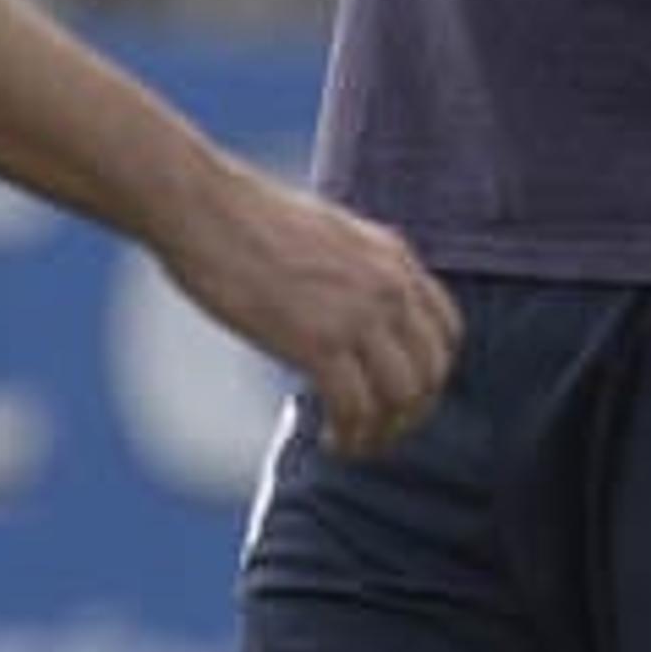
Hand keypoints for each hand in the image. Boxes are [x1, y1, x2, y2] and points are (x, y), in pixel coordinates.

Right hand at [158, 158, 461, 456]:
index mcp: (394, 256)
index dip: (428, 375)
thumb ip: (355, 271)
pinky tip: (327, 439)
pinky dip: (349, 435)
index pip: (445, 331)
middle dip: (410, 413)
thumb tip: (349, 313)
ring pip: (402, 397)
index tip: (400, 397)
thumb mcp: (328, 234)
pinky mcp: (319, 341)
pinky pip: (356, 408)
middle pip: (430, 372)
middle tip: (377, 433)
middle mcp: (389, 285)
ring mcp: (358, 313)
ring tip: (352, 443)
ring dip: (381, 432)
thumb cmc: (247, 219)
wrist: (205, 208)